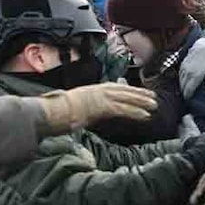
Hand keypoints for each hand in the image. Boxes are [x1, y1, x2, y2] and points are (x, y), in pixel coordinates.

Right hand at [39, 83, 157, 133]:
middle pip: (123, 90)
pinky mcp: (102, 107)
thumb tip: (88, 114)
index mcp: (92, 90)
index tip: (138, 91)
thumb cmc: (57, 112)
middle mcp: (98, 91)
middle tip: (153, 97)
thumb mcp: (74, 107)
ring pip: (126, 98)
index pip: (114, 88)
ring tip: (154, 106)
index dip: (128, 90)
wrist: (50, 112)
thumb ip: (85, 109)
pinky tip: (145, 116)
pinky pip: (123, 109)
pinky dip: (136, 112)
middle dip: (139, 93)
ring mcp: (100, 97)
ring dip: (142, 102)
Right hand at [180, 37, 204, 98]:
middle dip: (184, 93)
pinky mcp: (182, 65)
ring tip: (184, 93)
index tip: (188, 101)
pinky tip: (183, 83)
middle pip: (183, 87)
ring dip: (182, 87)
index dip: (187, 97)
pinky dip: (180, 80)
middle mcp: (188, 73)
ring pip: (180, 81)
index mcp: (195, 76)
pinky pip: (179, 75)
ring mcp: (184, 69)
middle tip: (186, 99)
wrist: (204, 48)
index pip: (188, 90)